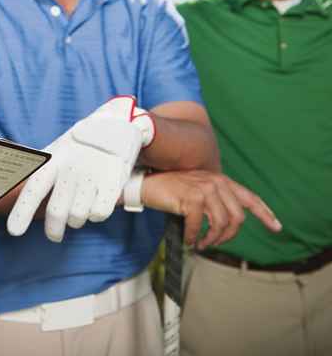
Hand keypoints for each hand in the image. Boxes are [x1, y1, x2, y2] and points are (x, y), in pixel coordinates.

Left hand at [7, 97, 154, 241]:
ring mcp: (93, 175)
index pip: (34, 188)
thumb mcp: (56, 150)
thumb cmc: (79, 146)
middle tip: (54, 235)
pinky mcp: (113, 181)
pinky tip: (95, 204)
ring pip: (78, 217)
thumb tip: (10, 185)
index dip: (22, 211)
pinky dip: (96, 215)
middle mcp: (71, 168)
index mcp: (53, 161)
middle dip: (53, 230)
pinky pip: (99, 214)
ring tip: (79, 209)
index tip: (14, 231)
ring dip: (77, 220)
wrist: (115, 125)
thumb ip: (39, 170)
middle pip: (57, 211)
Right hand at [140, 171, 281, 248]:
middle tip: (213, 243)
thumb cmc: (170, 190)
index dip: (265, 214)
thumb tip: (227, 223)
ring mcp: (205, 189)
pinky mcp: (192, 198)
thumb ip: (214, 200)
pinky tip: (189, 240)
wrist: (147, 184)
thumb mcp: (197, 191)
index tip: (277, 227)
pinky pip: (200, 226)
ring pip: (221, 224)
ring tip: (201, 244)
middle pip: (237, 218)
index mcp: (221, 180)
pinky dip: (194, 237)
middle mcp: (216, 182)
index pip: (250, 198)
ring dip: (211, 239)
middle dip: (228, 237)